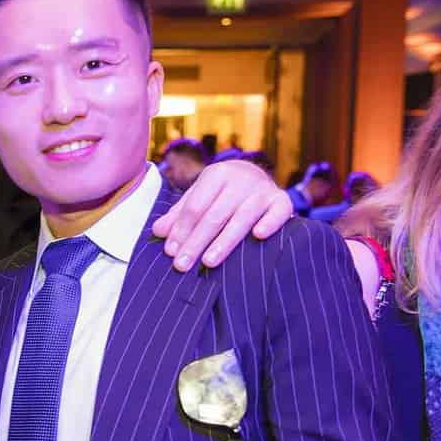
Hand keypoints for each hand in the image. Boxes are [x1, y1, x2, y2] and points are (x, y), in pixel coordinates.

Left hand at [151, 159, 291, 271]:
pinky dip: (270, 223)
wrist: (257, 175)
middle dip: (196, 242)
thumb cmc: (221, 193)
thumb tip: (157, 231)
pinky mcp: (282, 200)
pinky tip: (259, 236)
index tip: (171, 252)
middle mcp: (240, 179)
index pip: (195, 206)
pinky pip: (279, 212)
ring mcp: (262, 190)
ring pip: (242, 217)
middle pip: (215, 215)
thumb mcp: (198, 197)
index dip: (182, 230)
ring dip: (225, 241)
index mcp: (216, 175)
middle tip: (182, 265)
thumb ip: (178, 214)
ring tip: (208, 262)